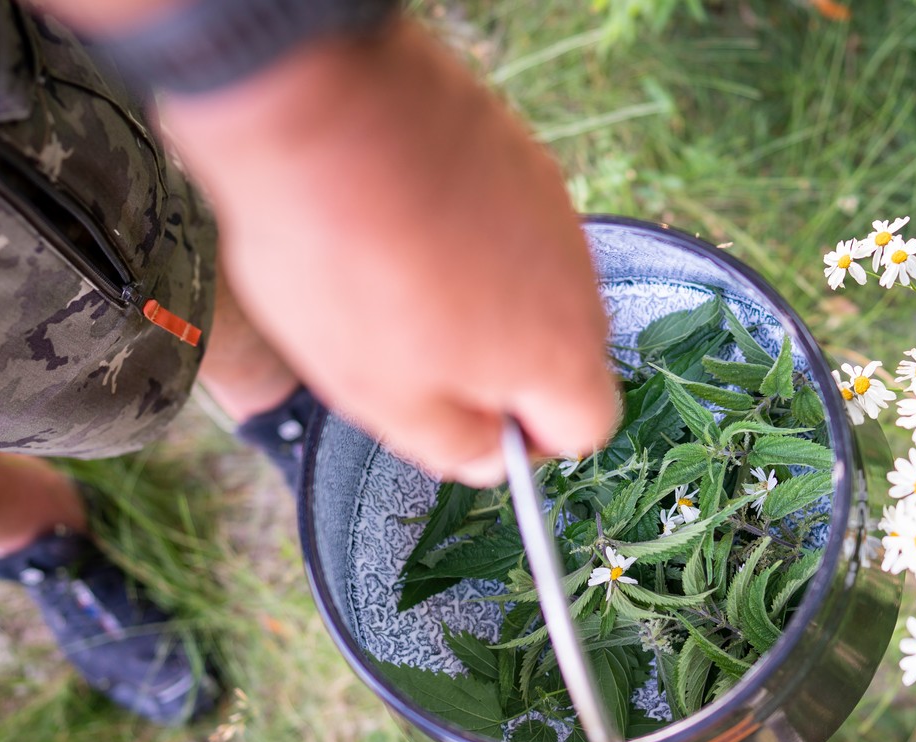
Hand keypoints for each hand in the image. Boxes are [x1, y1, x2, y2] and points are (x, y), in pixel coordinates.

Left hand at [158, 18, 616, 485]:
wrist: (327, 110)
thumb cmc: (350, 267)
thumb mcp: (381, 395)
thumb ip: (449, 444)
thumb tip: (487, 458)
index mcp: (558, 356)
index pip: (588, 427)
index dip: (529, 443)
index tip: (470, 426)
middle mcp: (576, 280)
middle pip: (561, 351)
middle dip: (498, 366)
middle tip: (413, 354)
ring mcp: (549, 209)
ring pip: (531, 282)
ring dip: (478, 297)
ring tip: (390, 278)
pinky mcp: (516, 154)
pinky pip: (504, 220)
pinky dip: (463, 234)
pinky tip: (394, 222)